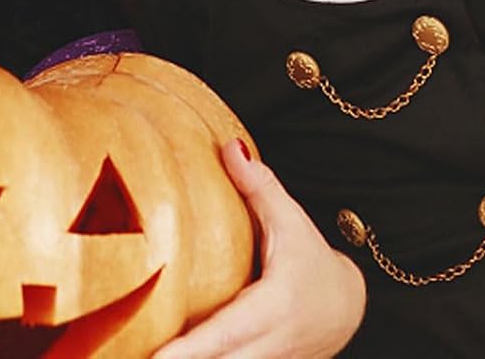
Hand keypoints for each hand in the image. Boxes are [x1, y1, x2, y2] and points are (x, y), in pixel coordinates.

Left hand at [153, 139, 365, 358]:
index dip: (191, 348)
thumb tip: (230, 146)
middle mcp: (269, 344)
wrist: (346, 308)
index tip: (157, 357)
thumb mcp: (291, 220)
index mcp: (275, 307)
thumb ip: (259, 186)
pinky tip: (170, 358)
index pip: (227, 332)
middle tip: (137, 358)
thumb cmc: (312, 261)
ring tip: (141, 358)